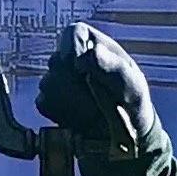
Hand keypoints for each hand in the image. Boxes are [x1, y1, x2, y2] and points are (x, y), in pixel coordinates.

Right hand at [36, 23, 155, 158]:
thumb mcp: (133, 88)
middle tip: (96, 99)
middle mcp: (76, 61)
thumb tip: (90, 53)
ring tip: (92, 112)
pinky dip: (60, 114)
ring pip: (47, 84)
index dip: (71, 47)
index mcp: (97, 47)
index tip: (78, 66)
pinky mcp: (51, 103)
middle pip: (56, 60)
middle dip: (74, 83)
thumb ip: (114, 68)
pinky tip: (78, 120)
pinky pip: (43, 104)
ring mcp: (61, 82)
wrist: (124, 143)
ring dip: (70, 102)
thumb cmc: (134, 109)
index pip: (73, 32)